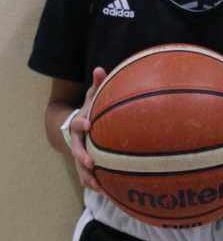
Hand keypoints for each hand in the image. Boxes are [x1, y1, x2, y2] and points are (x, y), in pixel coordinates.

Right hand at [70, 67, 106, 191]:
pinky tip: (107, 192)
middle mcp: (76, 141)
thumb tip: (100, 68)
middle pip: (76, 150)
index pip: (78, 123)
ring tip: (99, 185)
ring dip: (88, 176)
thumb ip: (97, 85)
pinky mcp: (83, 165)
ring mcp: (78, 154)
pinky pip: (86, 177)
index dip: (82, 123)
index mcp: (80, 123)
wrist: (77, 127)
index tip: (90, 124)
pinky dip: (93, 184)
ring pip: (80, 168)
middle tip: (91, 161)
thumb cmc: (90, 109)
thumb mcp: (91, 96)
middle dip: (82, 156)